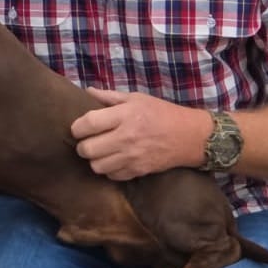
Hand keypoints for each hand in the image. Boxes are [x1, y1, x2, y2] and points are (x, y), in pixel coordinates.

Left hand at [71, 88, 201, 179]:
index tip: (79, 128)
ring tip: (99, 152)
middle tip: (88, 141)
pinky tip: (113, 161)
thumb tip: (87, 92)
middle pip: (87, 149)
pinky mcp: (139, 171)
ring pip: (96, 166)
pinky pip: (112, 176)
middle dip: (82, 145)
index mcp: (125, 115)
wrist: (190, 136)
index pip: (88, 124)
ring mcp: (133, 157)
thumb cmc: (161, 113)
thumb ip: (109, 97)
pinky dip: (109, 170)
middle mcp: (127, 137)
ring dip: (94, 160)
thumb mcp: (136, 98)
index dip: (77, 127)